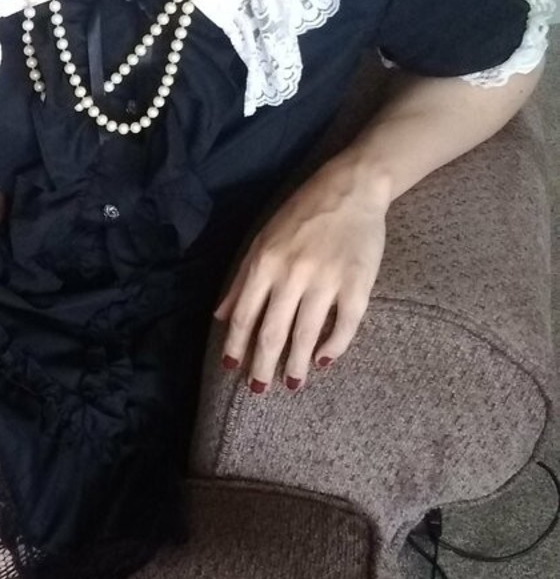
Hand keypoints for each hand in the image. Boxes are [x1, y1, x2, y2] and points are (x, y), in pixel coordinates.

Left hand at [212, 155, 388, 391]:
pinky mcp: (358, 283)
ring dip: (296, 364)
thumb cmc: (301, 214)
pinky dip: (333, 347)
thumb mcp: (262, 240)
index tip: (231, 369)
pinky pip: (345, 325)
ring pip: (306, 334)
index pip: (244, 315)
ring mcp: (326, 280)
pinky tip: (323, 360)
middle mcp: (292, 274)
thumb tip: (220, 316)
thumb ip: (242, 280)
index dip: (236, 346)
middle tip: (259, 390)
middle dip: (263, 365)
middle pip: (272, 332)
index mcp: (265, 263)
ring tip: (292, 383)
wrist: (351, 189)